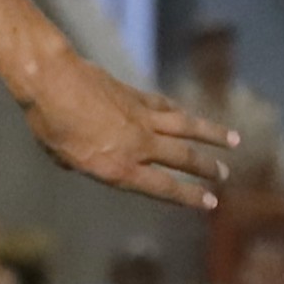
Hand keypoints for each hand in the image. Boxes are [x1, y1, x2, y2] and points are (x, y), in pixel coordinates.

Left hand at [19, 55, 234, 209]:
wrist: (53, 81)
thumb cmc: (49, 124)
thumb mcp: (62, 158)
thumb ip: (85, 163)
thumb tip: (89, 158)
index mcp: (119, 168)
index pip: (163, 188)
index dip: (189, 196)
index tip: (210, 202)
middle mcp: (138, 145)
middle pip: (183, 158)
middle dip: (206, 168)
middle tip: (224, 175)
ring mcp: (141, 118)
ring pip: (187, 128)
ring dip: (212, 135)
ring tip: (234, 141)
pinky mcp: (137, 96)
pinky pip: (166, 106)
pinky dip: (181, 112)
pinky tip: (190, 115)